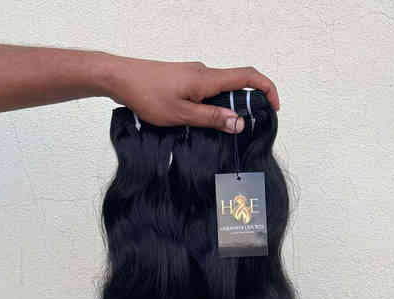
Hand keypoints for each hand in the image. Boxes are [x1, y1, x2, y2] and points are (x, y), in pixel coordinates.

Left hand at [103, 55, 279, 132]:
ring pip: (219, 91)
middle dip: (244, 106)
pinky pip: (205, 92)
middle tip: (241, 130)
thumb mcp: (182, 115)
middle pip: (236, 85)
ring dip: (224, 109)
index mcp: (208, 78)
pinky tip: (197, 122)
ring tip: (214, 130)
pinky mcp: (183, 80)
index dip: (266, 89)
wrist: (119, 78)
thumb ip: (212, 119)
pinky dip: (211, 106)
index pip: (248, 76)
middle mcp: (204, 73)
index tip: (274, 107)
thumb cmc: (147, 94)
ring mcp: (193, 76)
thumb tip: (239, 122)